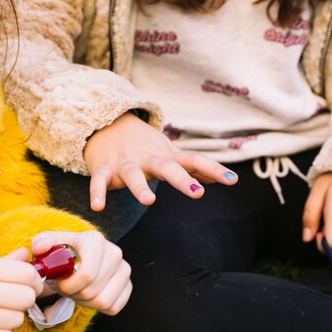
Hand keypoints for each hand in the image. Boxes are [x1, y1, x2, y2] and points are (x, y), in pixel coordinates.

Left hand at [31, 231, 131, 315]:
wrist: (77, 260)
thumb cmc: (61, 254)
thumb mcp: (48, 246)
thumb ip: (41, 243)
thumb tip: (40, 248)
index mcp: (95, 240)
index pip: (86, 275)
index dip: (68, 286)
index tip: (59, 283)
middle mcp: (114, 252)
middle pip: (92, 290)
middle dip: (74, 294)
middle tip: (67, 287)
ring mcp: (124, 269)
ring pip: (104, 301)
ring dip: (85, 302)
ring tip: (78, 290)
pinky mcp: (128, 285)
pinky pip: (114, 307)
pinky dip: (98, 307)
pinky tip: (90, 295)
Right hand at [84, 112, 237, 210]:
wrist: (106, 124)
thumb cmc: (144, 146)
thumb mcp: (169, 154)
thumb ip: (193, 168)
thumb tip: (219, 179)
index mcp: (167, 157)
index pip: (194, 161)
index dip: (214, 170)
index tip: (233, 181)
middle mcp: (148, 159)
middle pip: (167, 168)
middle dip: (182, 180)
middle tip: (198, 194)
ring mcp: (126, 163)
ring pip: (133, 175)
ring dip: (140, 188)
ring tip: (150, 201)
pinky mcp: (104, 169)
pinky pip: (100, 181)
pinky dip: (98, 193)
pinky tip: (98, 208)